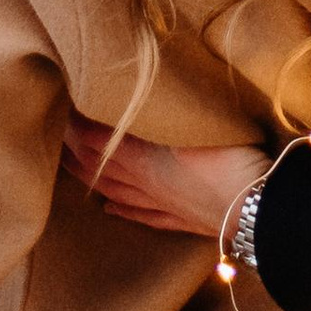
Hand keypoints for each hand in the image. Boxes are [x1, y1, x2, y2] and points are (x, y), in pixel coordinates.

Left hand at [61, 112, 268, 243]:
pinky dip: (120, 208)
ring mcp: (160, 204)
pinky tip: (109, 208)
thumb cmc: (228, 161)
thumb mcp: (193, 122)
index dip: (75, 124)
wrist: (255, 210)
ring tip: (70, 166)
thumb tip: (134, 91)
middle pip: (97, 166)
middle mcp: (143, 183)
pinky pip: (139, 214)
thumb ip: (161, 109)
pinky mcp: (177, 219)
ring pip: (113, 190)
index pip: (95, 139)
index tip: (59, 106)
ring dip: (89, 178)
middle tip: (55, 131)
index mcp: (142, 158)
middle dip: (73, 148)